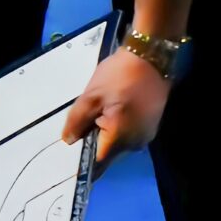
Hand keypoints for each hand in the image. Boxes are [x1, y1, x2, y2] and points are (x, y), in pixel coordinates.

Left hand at [61, 47, 171, 167]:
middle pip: (108, 153)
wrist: (152, 58)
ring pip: (118, 144)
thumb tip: (68, 141)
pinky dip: (117, 128)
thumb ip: (77, 120)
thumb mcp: (92, 95)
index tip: (71, 152)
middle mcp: (135, 144)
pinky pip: (128, 135)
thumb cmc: (120, 75)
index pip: (98, 161)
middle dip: (94, 142)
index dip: (83, 159)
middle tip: (82, 123)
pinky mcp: (150, 127)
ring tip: (97, 113)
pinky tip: (111, 111)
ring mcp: (145, 136)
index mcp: (120, 138)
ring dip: (106, 134)